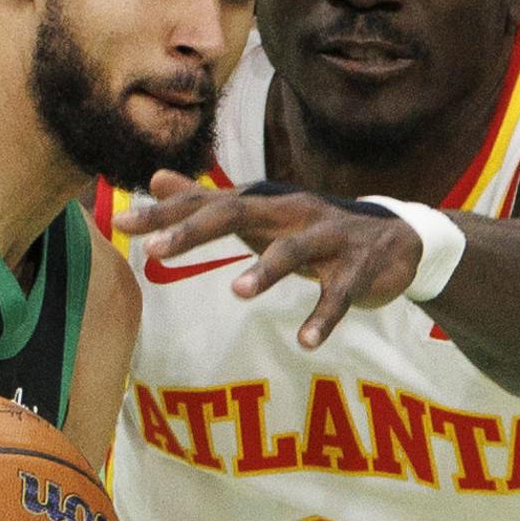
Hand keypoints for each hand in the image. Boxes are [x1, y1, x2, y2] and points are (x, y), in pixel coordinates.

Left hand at [117, 169, 422, 348]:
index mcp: (263, 205)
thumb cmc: (313, 230)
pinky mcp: (358, 268)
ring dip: (267, 270)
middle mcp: (291, 213)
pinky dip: (323, 318)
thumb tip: (155, 179)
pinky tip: (306, 342)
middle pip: (238, 215)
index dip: (163, 215)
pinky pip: (340, 294)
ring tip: (238, 291)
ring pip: (294, 250)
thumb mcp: (260, 214)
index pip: (206, 204)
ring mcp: (328, 239)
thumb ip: (207, 200)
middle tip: (156, 250)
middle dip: (195, 231)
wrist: (397, 240)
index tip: (121, 225)